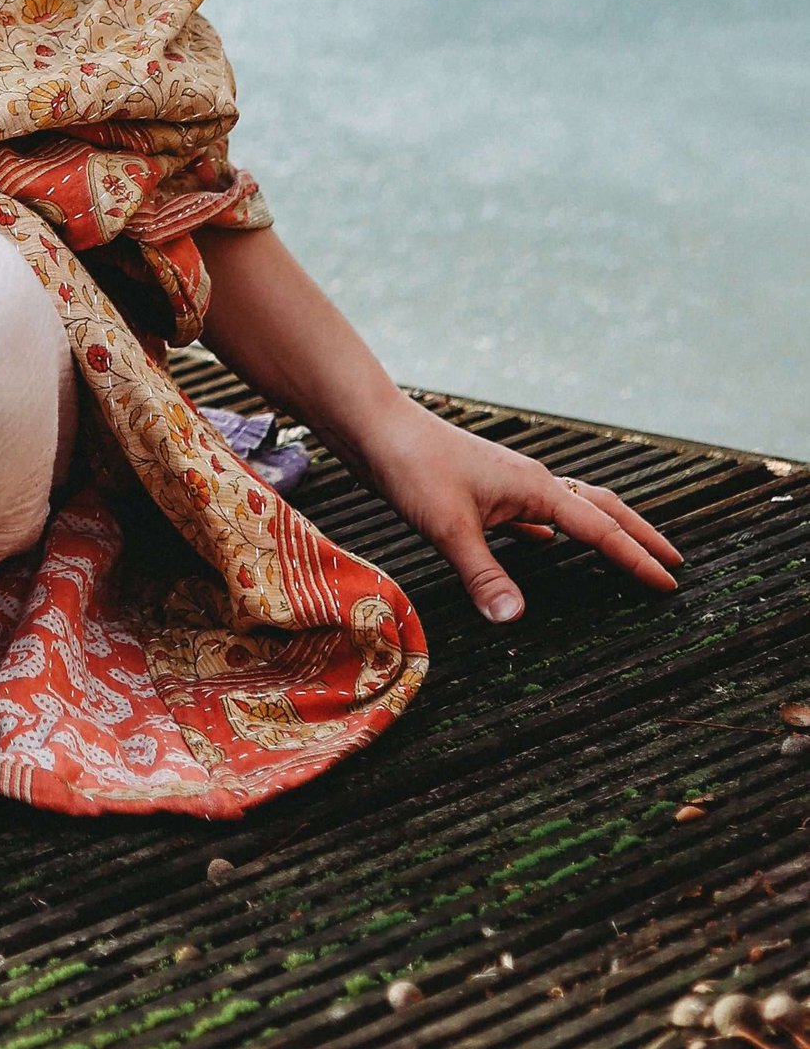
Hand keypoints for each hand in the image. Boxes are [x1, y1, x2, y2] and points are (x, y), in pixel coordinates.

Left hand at [352, 395, 681, 623]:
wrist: (376, 428)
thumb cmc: (412, 468)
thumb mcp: (449, 528)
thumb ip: (485, 575)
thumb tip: (516, 620)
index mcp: (536, 488)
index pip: (601, 529)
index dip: (636, 558)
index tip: (670, 582)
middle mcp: (531, 482)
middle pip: (600, 509)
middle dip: (638, 536)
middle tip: (673, 562)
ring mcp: (508, 484)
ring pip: (569, 508)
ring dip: (600, 530)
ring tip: (624, 553)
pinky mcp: (482, 490)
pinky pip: (531, 513)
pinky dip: (551, 531)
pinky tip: (545, 544)